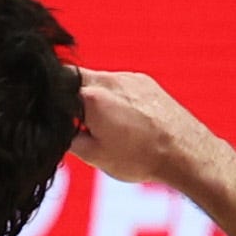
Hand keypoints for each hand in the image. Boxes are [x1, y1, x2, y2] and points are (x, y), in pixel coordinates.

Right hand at [68, 69, 235, 194]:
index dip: (50, 102)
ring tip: (105, 125)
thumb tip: (59, 130)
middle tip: (76, 121)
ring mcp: (130, 78)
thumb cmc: (141, 158)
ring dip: (94, 97)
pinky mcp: (145, 82)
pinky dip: (115, 98)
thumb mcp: (94, 156)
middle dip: (70, 97)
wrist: (185, 153)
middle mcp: (110, 81)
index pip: (55, 86)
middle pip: (75, 77)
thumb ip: (69, 138)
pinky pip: (120, 84)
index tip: (54, 118)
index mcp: (92, 97)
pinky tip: (124, 120)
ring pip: (99, 80)